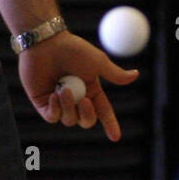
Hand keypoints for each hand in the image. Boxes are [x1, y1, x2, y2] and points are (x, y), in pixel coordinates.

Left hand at [17, 31, 138, 141]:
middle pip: (86, 120)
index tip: (115, 137)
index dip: (110, 124)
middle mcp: (75, 98)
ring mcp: (59, 101)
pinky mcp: (42, 102)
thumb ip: (115, 74)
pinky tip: (53, 95)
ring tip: (63, 89)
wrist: (46, 42)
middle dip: (87, 115)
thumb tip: (135, 75)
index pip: (103, 111)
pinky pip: (51, 117)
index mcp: (91, 90)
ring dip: (68, 107)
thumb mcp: (98, 62)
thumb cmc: (73, 49)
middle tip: (84, 100)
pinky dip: (55, 109)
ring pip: (69, 120)